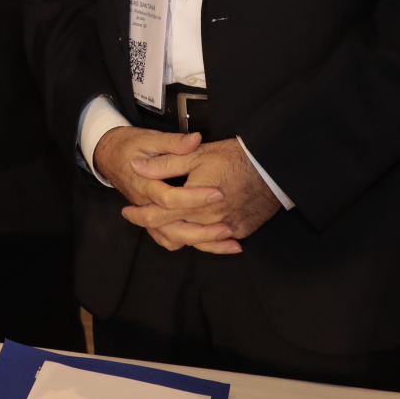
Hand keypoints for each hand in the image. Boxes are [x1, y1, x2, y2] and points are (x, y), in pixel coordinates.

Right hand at [94, 127, 235, 252]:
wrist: (109, 155)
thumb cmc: (129, 145)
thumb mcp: (149, 137)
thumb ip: (173, 142)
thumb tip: (195, 140)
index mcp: (144, 184)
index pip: (169, 198)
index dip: (194, 197)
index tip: (217, 193)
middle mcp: (145, 204)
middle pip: (172, 228)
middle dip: (202, 231)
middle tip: (228, 227)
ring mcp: (148, 215)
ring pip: (172, 238)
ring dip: (200, 242)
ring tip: (227, 241)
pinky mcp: (153, 219)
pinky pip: (169, 239)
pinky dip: (190, 243)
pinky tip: (212, 243)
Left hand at [128, 137, 283, 253]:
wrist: (272, 165)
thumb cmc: (234, 157)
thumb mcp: (196, 155)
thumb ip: (165, 164)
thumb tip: (137, 167)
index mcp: (193, 201)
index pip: (158, 215)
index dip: (140, 215)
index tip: (127, 211)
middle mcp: (208, 220)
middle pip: (174, 231)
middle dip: (153, 227)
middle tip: (139, 219)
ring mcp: (226, 228)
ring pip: (194, 241)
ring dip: (177, 236)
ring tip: (164, 229)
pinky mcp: (241, 230)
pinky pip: (216, 243)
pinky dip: (204, 242)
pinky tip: (197, 237)